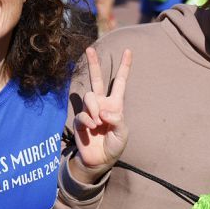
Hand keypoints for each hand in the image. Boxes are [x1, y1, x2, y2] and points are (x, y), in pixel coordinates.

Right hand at [70, 47, 131, 183]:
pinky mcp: (80, 120)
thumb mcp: (122, 133)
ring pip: (89, 97)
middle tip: (89, 49)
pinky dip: (88, 121)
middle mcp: (102, 104)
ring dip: (94, 109)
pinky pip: (83, 114)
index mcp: (115, 104)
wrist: (100, 160)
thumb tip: (103, 112)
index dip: (125, 67)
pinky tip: (92, 129)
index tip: (129, 51)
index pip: (120, 82)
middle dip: (93, 64)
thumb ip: (117, 120)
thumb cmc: (114, 145)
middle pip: (97, 79)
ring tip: (98, 123)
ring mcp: (90, 111)